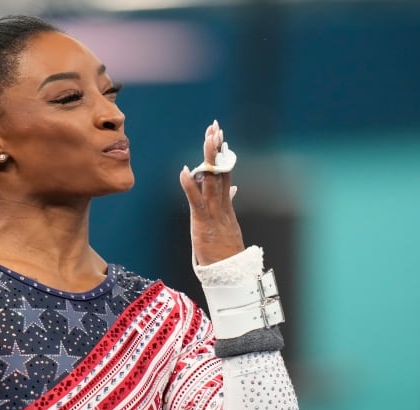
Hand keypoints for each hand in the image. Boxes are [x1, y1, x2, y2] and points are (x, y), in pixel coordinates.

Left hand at [179, 121, 243, 265]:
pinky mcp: (203, 221)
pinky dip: (190, 186)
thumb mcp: (227, 221)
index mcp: (225, 203)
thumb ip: (229, 202)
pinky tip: (185, 171)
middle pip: (220, 170)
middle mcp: (221, 203)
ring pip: (212, 180)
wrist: (230, 271)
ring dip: (208, 159)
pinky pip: (196, 201)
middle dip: (217, 148)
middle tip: (215, 127)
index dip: (222, 153)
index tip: (220, 134)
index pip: (225, 172)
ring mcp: (213, 211)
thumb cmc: (226, 248)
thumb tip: (234, 188)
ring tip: (206, 139)